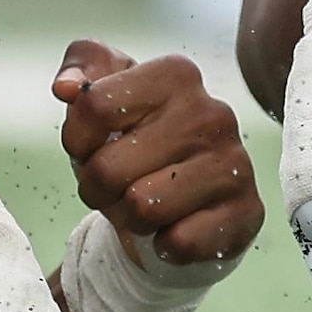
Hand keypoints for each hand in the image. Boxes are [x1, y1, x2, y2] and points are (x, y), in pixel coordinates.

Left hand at [55, 40, 263, 273]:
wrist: (183, 205)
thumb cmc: (135, 149)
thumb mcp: (103, 100)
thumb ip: (81, 67)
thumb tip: (65, 87)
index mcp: (176, 76)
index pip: (92, 105)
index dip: (77, 139)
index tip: (93, 146)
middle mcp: (211, 113)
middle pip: (107, 166)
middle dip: (99, 188)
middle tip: (118, 186)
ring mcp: (233, 162)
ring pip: (142, 206)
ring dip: (130, 218)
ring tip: (146, 205)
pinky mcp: (246, 210)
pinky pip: (180, 241)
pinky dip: (165, 244)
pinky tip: (176, 227)